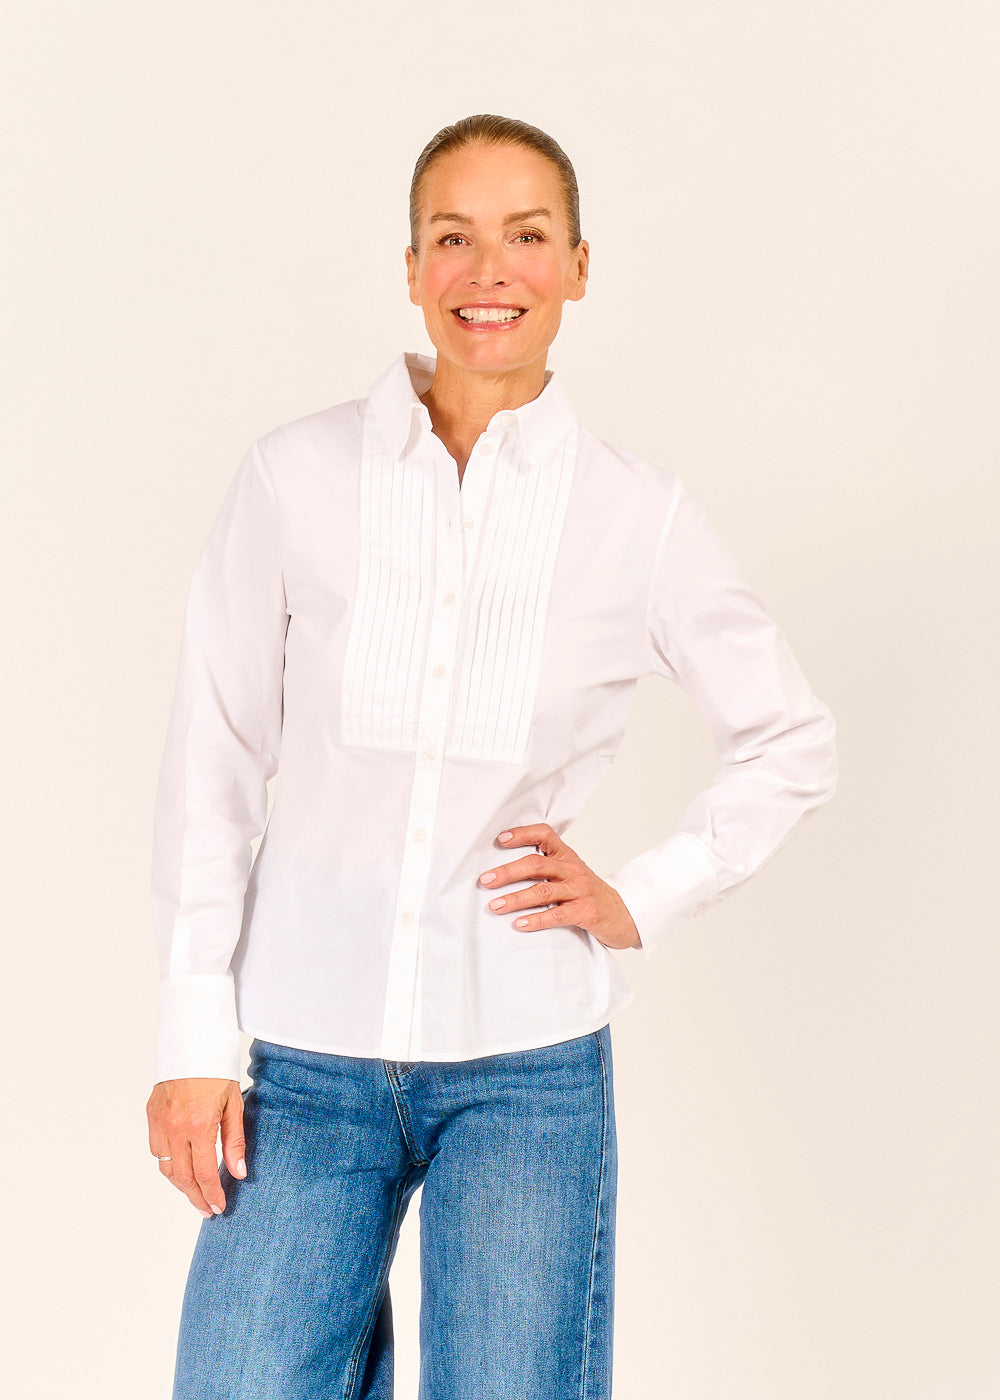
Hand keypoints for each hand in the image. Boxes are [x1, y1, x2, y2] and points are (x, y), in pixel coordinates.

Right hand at [146, 1078, 245, 1217]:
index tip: (219, 1208)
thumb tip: (238, 1172)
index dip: (211, 1195)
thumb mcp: (234, 1105)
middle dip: (196, 1198)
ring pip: (165, 1167)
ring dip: (180, 1184)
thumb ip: (235, 1142)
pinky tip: (180, 1167)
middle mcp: (175, 1128)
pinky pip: (156, 1150)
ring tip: (196, 1193)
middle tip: (207, 1210)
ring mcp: (159, 1123)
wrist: (191, 1045)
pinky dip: (168, 1164)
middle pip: (182, 1177)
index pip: (204, 1174)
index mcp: (199, 1126)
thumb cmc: (216, 1072)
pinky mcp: (151, 1116)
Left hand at [479, 822, 640, 951]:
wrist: (624, 915)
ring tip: (495, 906)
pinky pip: (557, 915)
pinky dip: (536, 919)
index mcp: (567, 856)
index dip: (522, 834)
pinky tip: (519, 924)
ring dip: (515, 898)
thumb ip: (545, 869)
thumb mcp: (570, 875)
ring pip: (542, 891)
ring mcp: (581, 890)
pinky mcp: (587, 912)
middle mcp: (573, 869)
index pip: (545, 834)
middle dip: (507, 872)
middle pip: (536, 864)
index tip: (500, 840)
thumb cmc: (588, 895)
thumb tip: (503, 871)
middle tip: (485, 881)